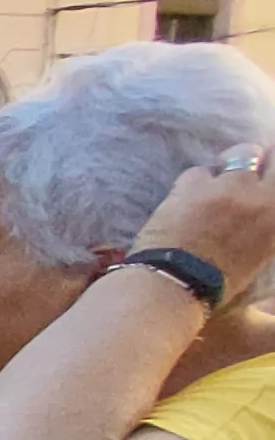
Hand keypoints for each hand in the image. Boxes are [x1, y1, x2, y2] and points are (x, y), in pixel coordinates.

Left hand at [134, 142, 274, 302]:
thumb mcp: (259, 252)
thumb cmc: (219, 282)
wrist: (175, 284)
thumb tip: (261, 209)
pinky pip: (200, 171)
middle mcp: (262, 196)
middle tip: (246, 170)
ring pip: (238, 156)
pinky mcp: (194, 184)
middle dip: (258, 159)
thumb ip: (265, 221)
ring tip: (211, 188)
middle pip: (269, 155)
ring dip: (226, 168)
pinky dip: (194, 183)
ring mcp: (229, 186)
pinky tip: (184, 201)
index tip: (265, 173)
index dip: (271, 171)